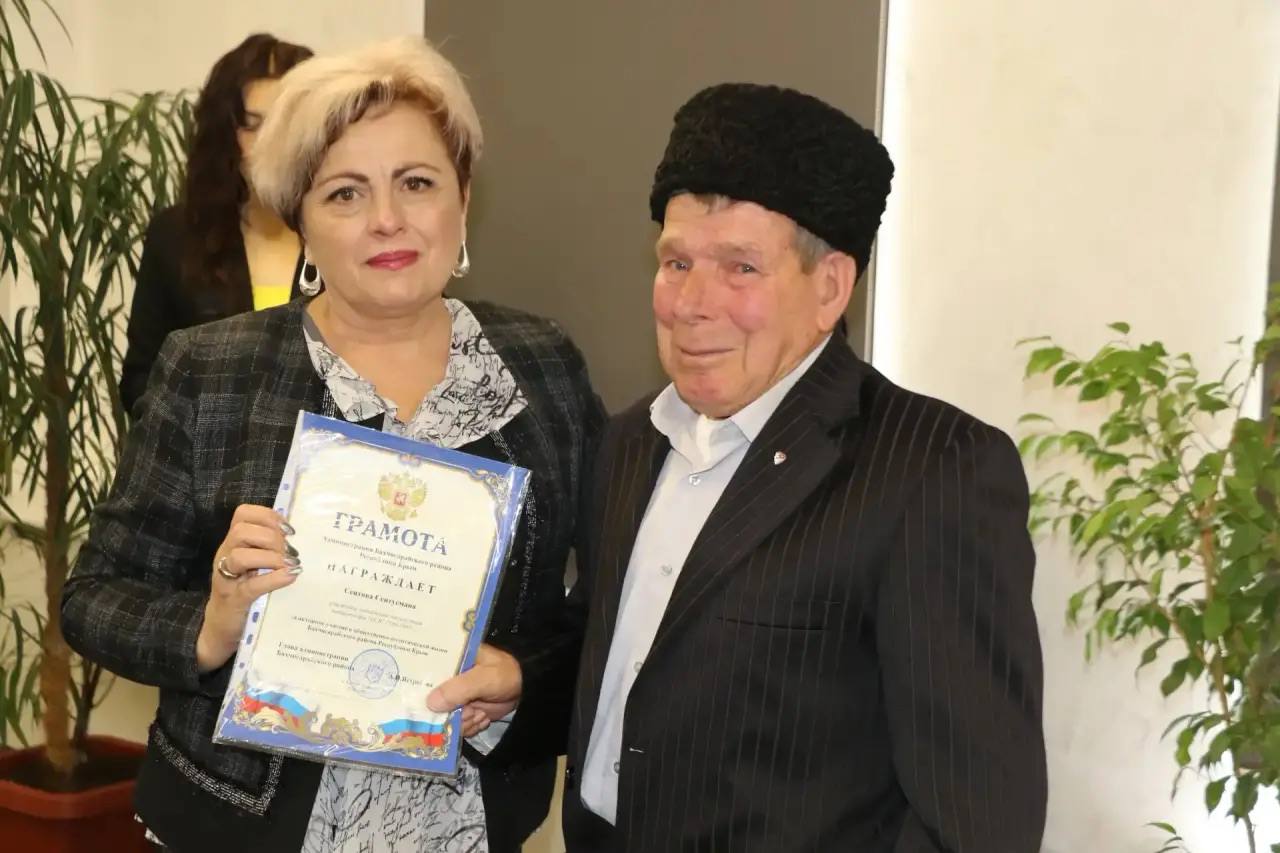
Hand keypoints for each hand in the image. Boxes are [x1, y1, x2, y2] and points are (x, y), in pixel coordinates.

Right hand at [195, 505, 300, 671]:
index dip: (268, 516)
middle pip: (241, 531)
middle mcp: (226, 556)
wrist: (221, 626)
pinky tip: (290, 577)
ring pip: (240, 556)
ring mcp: (227, 579)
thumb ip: (269, 548)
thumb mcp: (254, 565)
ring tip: (290, 564)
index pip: (243, 514)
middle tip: (290, 551)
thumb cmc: (244, 591)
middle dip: (271, 536)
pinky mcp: (234, 600)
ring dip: (271, 556)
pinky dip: (273, 579)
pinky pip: (251, 586)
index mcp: (233, 543)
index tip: (289, 529)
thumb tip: (297, 535)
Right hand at [427, 644, 521, 736]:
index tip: (420, 700)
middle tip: (465, 710)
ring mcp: (456, 698)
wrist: (527, 690)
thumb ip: (459, 689)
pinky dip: (470, 726)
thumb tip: (430, 703)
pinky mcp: (464, 712)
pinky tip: (483, 717)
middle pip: (431, 701)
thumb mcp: (483, 678)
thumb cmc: (505, 675)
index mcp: (451, 661)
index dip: (420, 687)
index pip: (425, 672)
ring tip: (479, 712)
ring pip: (445, 718)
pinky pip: (457, 727)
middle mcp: (449, 680)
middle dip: (446, 713)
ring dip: (462, 721)